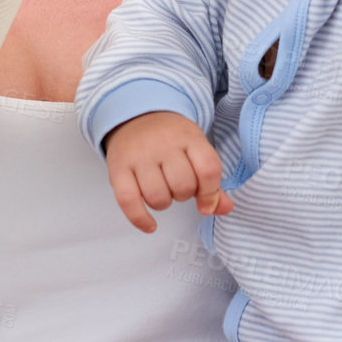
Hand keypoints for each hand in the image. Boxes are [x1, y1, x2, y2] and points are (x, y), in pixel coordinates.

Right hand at [103, 109, 232, 232]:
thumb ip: (212, 182)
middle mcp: (163, 144)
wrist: (135, 116)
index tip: (206, 203)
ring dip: (164, 203)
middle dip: (184, 195)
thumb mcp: (196, 150)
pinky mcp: (117, 169)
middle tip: (177, 186)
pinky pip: (128, 201)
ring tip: (162, 192)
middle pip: (183, 186)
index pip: (208, 169)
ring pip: (158, 197)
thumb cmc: (170, 139)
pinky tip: (150, 225)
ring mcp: (139, 156)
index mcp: (189, 136)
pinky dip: (140, 219)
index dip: (210, 192)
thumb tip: (224, 209)